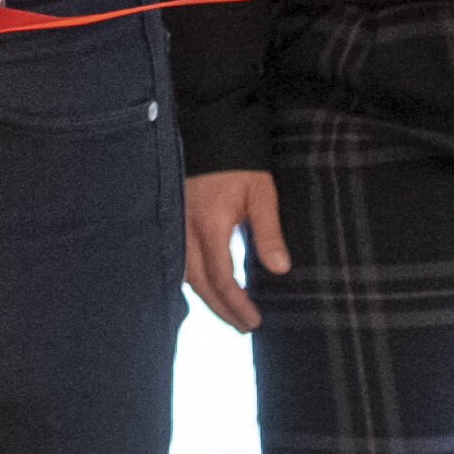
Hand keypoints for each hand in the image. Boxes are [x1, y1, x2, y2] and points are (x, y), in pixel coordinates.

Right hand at [183, 170, 289, 331]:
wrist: (211, 127)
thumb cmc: (239, 162)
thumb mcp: (261, 193)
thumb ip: (268, 232)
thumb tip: (280, 269)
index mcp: (209, 226)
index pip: (221, 278)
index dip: (236, 303)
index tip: (253, 321)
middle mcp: (186, 229)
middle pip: (199, 283)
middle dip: (221, 308)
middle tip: (242, 326)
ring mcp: (176, 223)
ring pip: (184, 273)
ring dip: (205, 297)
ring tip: (225, 312)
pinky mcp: (173, 217)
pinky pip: (177, 258)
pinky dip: (191, 278)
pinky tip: (202, 285)